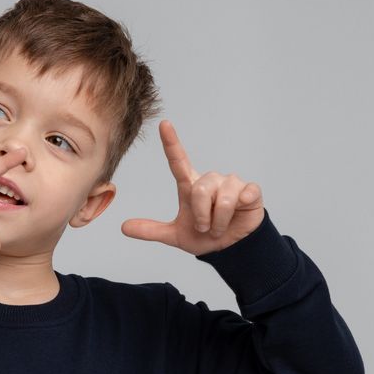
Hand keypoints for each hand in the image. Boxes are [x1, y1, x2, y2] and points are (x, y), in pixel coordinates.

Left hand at [120, 120, 264, 253]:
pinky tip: (240, 211)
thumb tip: (124, 227)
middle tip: (205, 227)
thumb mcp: (175, 235)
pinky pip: (243, 195)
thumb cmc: (204, 236)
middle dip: (201, 215)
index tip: (164, 125)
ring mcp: (231, 183)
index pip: (178, 162)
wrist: (229, 249)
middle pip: (200, 189)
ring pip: (221, 197)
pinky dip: (238, 210)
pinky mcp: (250, 191)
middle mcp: (210, 180)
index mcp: (191, 186)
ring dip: (217, 220)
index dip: (171, 143)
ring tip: (219, 226)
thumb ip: (151, 230)